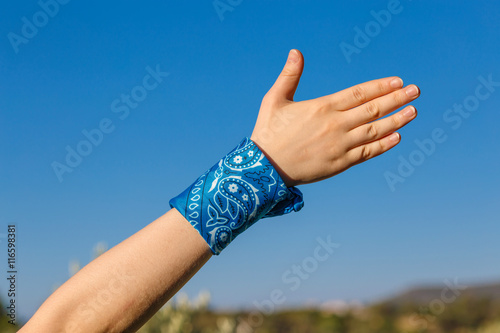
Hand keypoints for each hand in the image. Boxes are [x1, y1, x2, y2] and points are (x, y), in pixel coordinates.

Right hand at [251, 49, 419, 186]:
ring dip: (396, 120)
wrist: (264, 168)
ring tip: (413, 111)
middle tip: (416, 91)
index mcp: (322, 107)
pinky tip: (396, 137)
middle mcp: (335, 125)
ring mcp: (339, 145)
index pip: (359, 93)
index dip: (381, 86)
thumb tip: (296, 52)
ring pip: (374, 130)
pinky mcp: (338, 164)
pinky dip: (383, 145)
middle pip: (372, 109)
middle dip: (396, 99)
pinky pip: (366, 152)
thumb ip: (289, 76)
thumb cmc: (268, 132)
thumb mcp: (274, 99)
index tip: (398, 82)